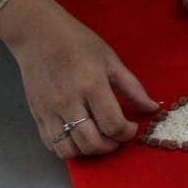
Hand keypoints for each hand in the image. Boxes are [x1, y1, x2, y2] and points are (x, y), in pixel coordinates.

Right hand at [1, 0, 158, 158]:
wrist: (38, 35)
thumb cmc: (78, 43)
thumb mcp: (111, 60)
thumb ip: (132, 87)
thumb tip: (151, 108)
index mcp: (92, 85)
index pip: (112, 124)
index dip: (127, 133)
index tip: (132, 128)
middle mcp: (69, 102)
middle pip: (92, 143)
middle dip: (111, 146)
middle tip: (117, 137)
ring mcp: (49, 111)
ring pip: (69, 150)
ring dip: (89, 151)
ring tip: (99, 139)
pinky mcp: (36, 115)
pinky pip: (51, 144)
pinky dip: (68, 148)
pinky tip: (79, 137)